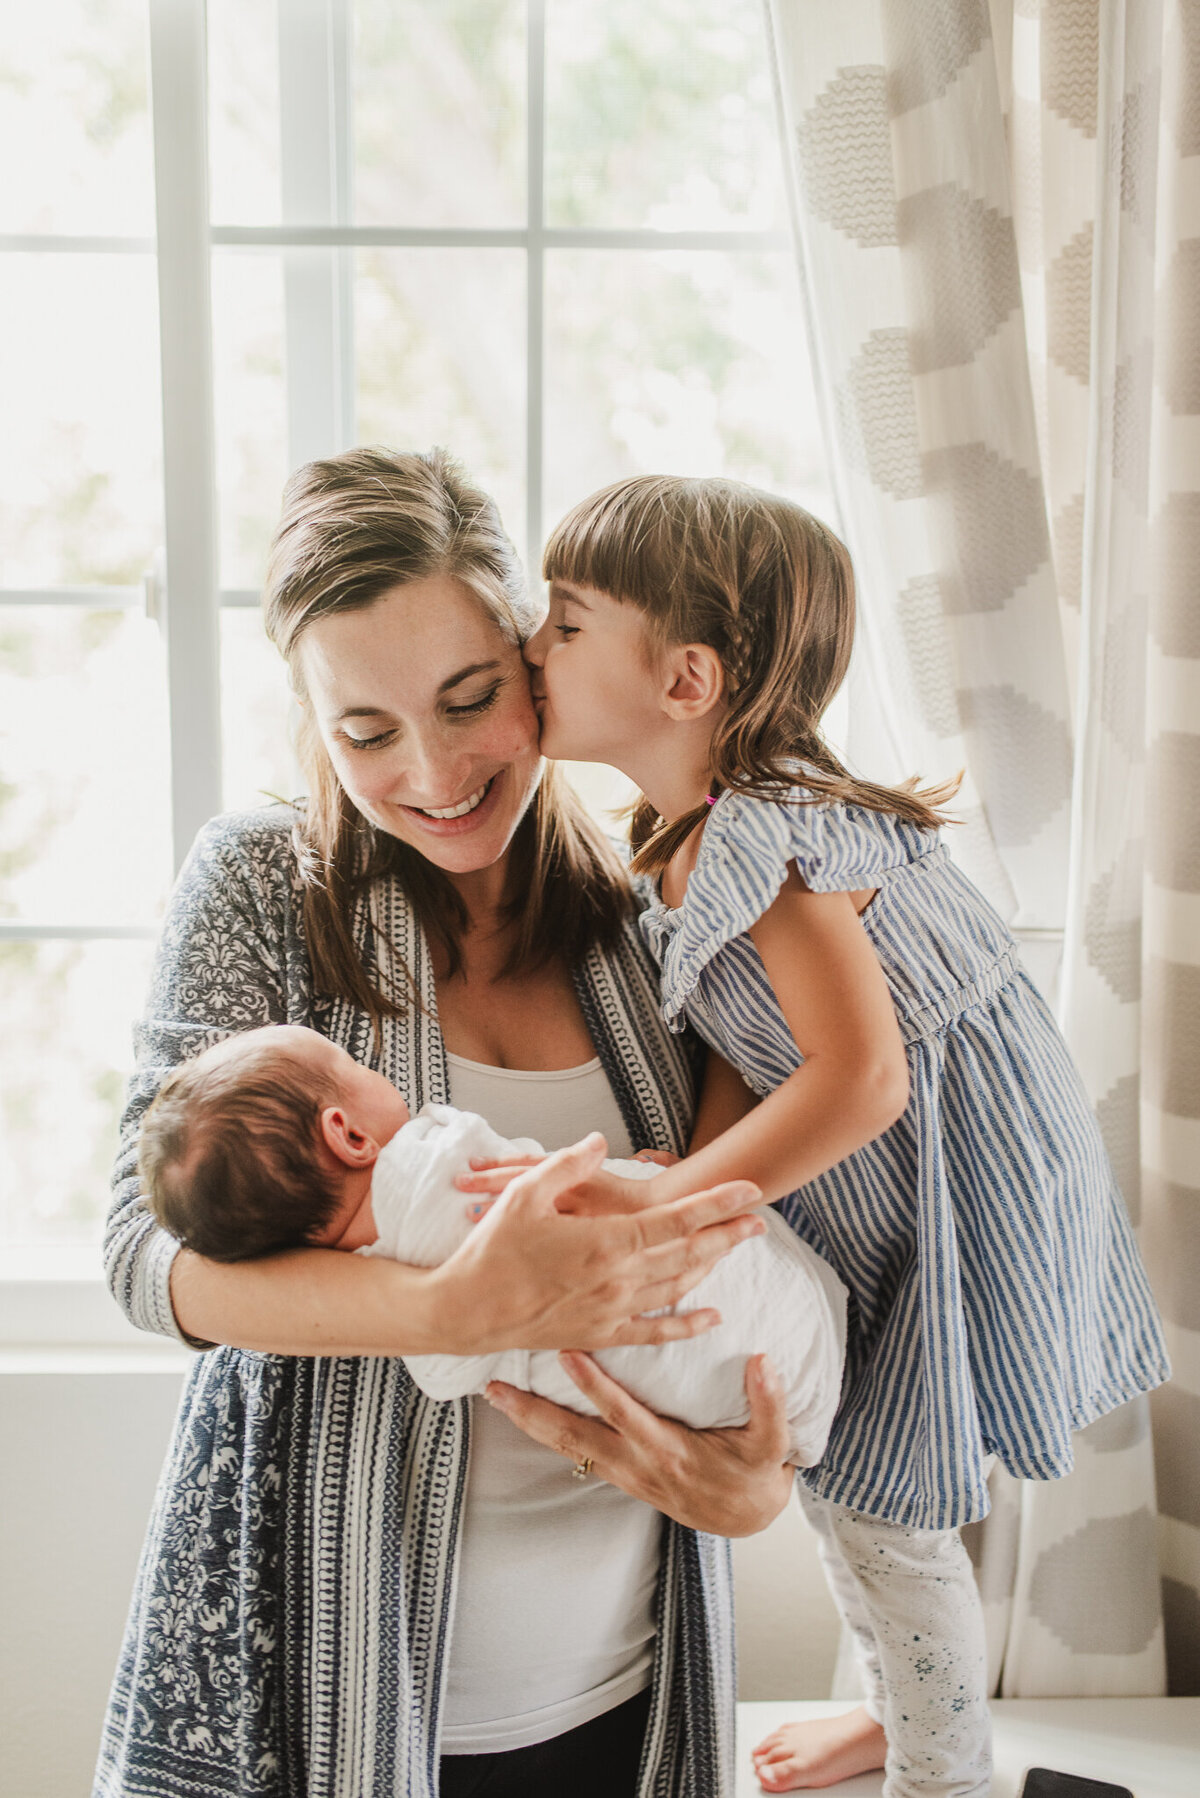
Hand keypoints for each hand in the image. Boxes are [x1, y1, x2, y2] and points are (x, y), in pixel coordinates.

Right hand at [436, 1131, 764, 1354]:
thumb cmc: (491, 1251)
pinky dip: (686, 1325)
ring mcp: (612, 1311)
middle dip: (727, 1235)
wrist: (465, 1311)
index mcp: (605, 1243)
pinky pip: (654, 1332)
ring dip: (711, 1268)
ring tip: (735, 1250)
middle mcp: (618, 1280)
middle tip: (760, 1220)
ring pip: (677, 1288)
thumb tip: (601, 1143)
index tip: (748, 1190)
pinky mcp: (600, 1334)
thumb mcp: (525, 1194)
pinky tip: (710, 1317)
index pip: (676, 1220)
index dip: (716, 1203)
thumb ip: (569, 1164)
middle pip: (688, 1254)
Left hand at [484, 1350, 793, 1536]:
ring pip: (566, 1447)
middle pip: (573, 1437)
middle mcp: (636, 1464)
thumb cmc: (754, 1474)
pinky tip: (525, 1415)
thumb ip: (769, 1402)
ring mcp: (623, 1472)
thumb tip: (763, 1360)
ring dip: (529, 1422)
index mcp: (667, 1451)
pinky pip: (574, 1452)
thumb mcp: (771, 1444)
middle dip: (532, 1412)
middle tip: (495, 1388)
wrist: (744, 1517)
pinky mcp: (619, 1474)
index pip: (623, 1414)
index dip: (594, 1386)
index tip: (568, 1353)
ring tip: (495, 1397)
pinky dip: (546, 1433)